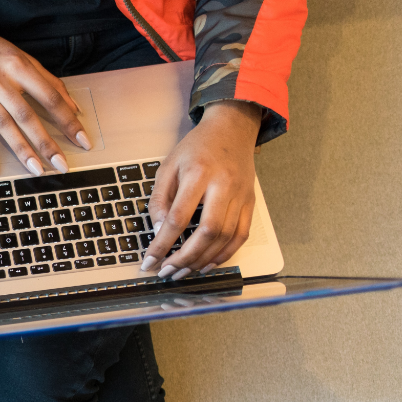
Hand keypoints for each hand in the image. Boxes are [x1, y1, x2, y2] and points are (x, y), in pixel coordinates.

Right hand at [0, 8, 88, 175]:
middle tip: (61, 164)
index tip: (82, 139)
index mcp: (18, 65)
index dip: (68, 120)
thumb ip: (48, 81)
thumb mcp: (21, 57)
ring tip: (36, 169)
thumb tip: (74, 107)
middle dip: (46, 142)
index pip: (49, 96)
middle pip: (26, 115)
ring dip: (20, 149)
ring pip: (2, 124)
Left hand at [141, 100, 261, 278]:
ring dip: (203, 260)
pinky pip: (241, 235)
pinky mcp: (250, 202)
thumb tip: (159, 230)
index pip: (179, 218)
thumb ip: (160, 199)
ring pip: (225, 237)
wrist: (231, 129)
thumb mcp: (168, 166)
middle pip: (207, 232)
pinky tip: (208, 264)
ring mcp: (240, 195)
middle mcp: (223, 185)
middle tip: (167, 272)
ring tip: (183, 272)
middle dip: (185, 258)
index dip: (163, 243)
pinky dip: (225, 254)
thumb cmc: (196, 147)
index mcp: (198, 174)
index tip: (150, 260)